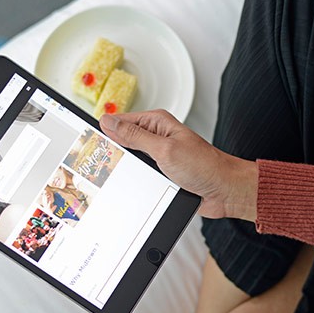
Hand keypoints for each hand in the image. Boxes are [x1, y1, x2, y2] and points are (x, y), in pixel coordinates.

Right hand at [100, 110, 257, 220]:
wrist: (224, 191)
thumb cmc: (204, 166)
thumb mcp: (164, 149)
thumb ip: (135, 136)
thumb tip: (109, 121)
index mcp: (157, 123)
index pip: (120, 121)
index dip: (104, 132)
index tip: (89, 143)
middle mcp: (157, 137)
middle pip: (123, 142)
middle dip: (112, 153)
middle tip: (97, 164)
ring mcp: (159, 157)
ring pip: (130, 162)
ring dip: (125, 170)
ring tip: (113, 178)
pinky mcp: (162, 174)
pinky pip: (140, 177)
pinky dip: (135, 182)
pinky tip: (129, 188)